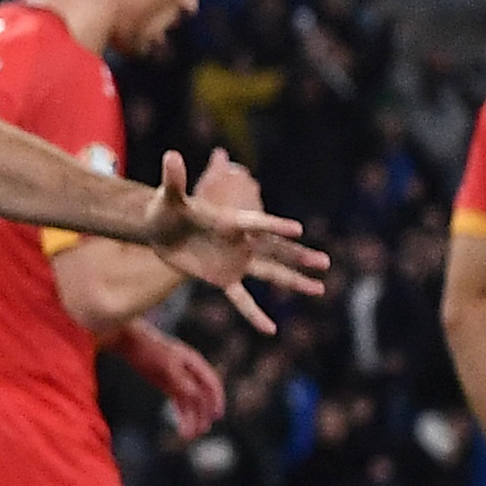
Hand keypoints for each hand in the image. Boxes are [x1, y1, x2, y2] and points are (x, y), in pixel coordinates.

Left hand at [117, 321, 226, 437]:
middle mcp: (190, 371)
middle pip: (202, 396)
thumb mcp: (165, 366)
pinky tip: (183, 427)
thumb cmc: (148, 350)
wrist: (128, 341)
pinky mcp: (167, 384)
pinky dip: (182, 415)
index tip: (217, 416)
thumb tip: (196, 395)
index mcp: (194, 362)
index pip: (211, 383)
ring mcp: (179, 378)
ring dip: (192, 418)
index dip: (216, 399)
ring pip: (190, 402)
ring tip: (189, 436)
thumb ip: (181, 380)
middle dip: (203, 414)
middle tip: (200, 432)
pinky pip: (179, 402)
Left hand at [142, 147, 323, 331]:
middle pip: (275, 251)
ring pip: (269, 274)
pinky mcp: (223, 279)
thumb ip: (174, 179)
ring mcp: (234, 262)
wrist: (160, 229)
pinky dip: (254, 314)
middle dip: (299, 257)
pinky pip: (241, 299)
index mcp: (230, 221)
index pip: (256, 224)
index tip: (298, 230)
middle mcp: (239, 243)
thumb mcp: (169, 196)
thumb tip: (171, 155)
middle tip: (325, 262)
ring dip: (293, 282)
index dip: (274, 226)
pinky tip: (271, 329)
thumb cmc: (167, 208)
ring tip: (320, 289)